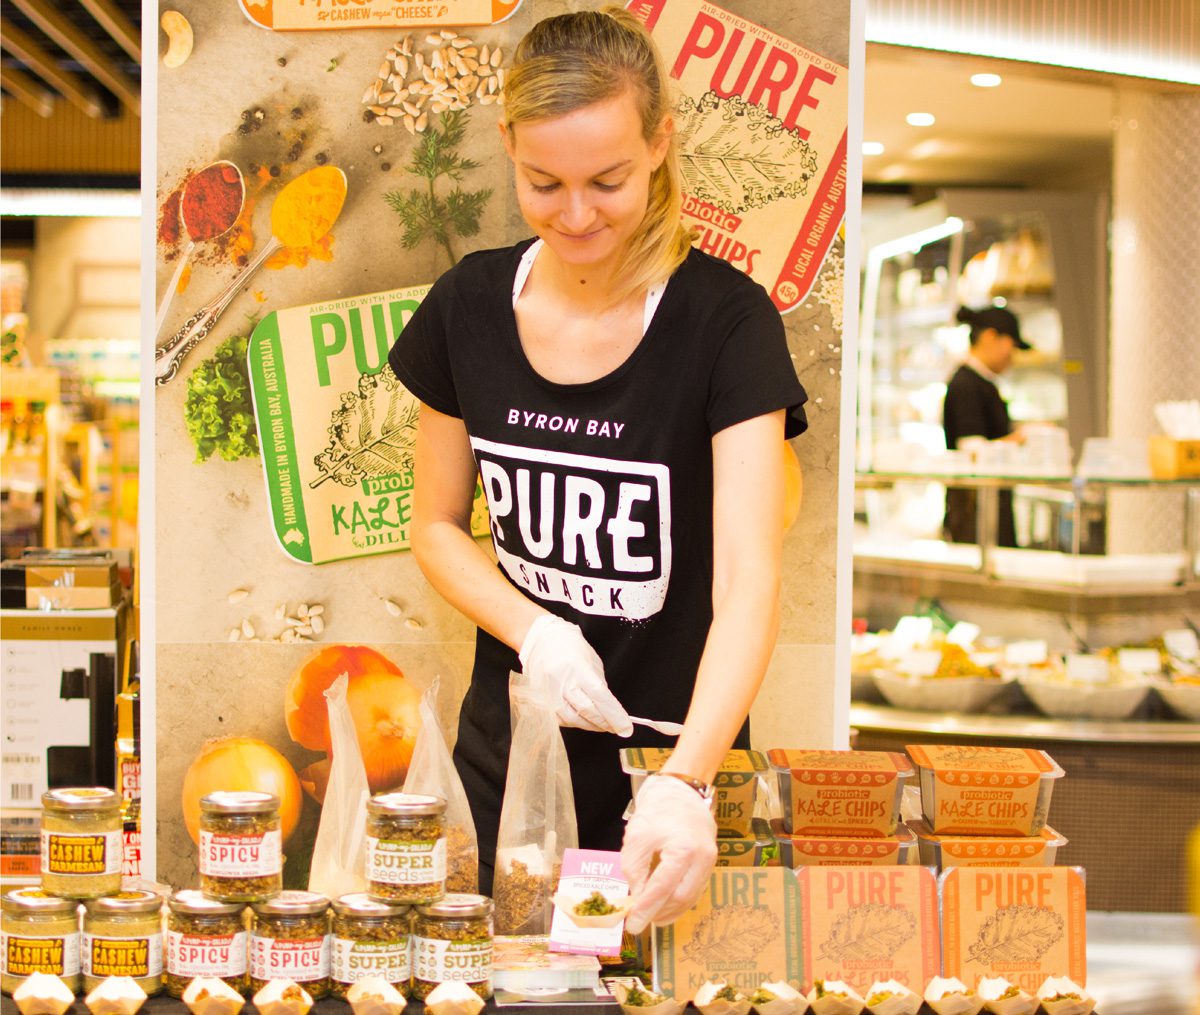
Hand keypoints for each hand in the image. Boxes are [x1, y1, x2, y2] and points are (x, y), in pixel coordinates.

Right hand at [519, 614, 632, 735]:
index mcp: (577, 667)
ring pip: (572, 719)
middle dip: (605, 723)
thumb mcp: (591, 661)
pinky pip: (559, 719)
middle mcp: (561, 681)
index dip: (614, 715)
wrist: (540, 641)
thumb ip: (598, 685)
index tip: (626, 728)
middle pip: (586, 711)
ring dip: (590, 725)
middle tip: (617, 728)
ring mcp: (548, 693)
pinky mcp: (540, 700)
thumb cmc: (569, 648)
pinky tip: (582, 720)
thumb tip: (608, 708)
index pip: (599, 696)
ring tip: (602, 725)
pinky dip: (574, 723)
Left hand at [621, 774, 717, 933]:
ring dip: (670, 910)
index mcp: (684, 849)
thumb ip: (634, 869)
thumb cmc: (658, 809)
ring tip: (651, 917)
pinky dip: (679, 899)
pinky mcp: (709, 862)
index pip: (662, 888)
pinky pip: (695, 888)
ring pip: (690, 897)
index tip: (633, 926)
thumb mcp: (637, 836)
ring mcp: (710, 861)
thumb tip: (636, 897)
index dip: (646, 909)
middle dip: (659, 913)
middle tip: (640, 922)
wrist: (682, 790)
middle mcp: (703, 858)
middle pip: (680, 898)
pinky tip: (665, 905)